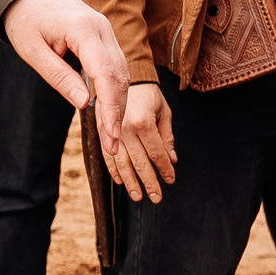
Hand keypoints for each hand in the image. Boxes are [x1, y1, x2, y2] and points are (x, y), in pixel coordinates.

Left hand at [0, 0, 137, 175]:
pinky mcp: (103, 37)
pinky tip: (108, 114)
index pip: (105, 73)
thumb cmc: (25, 19)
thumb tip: (84, 104)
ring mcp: (105, 31)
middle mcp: (102, 28)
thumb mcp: (33, 51)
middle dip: (117, 112)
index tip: (110, 133)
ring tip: (111, 136)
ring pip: (121, 73)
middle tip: (112, 145)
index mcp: (83, 29)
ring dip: (117, 105)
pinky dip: (113, 91)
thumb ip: (59, 77)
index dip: (110, 107)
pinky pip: (114, 66)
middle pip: (119, 75)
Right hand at [107, 82, 178, 202]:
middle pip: (140, 163)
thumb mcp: (164, 111)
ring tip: (137, 196)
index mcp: (144, 123)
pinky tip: (121, 181)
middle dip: (149, 183)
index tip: (171, 180)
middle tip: (156, 198)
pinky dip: (114, 170)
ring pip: (122, 163)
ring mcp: (112, 132)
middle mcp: (126, 129)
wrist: (124, 76)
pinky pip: (107, 156)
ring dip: (131, 182)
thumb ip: (167, 136)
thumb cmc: (148, 94)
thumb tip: (172, 159)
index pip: (157, 153)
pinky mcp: (103, 132)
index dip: (165, 169)